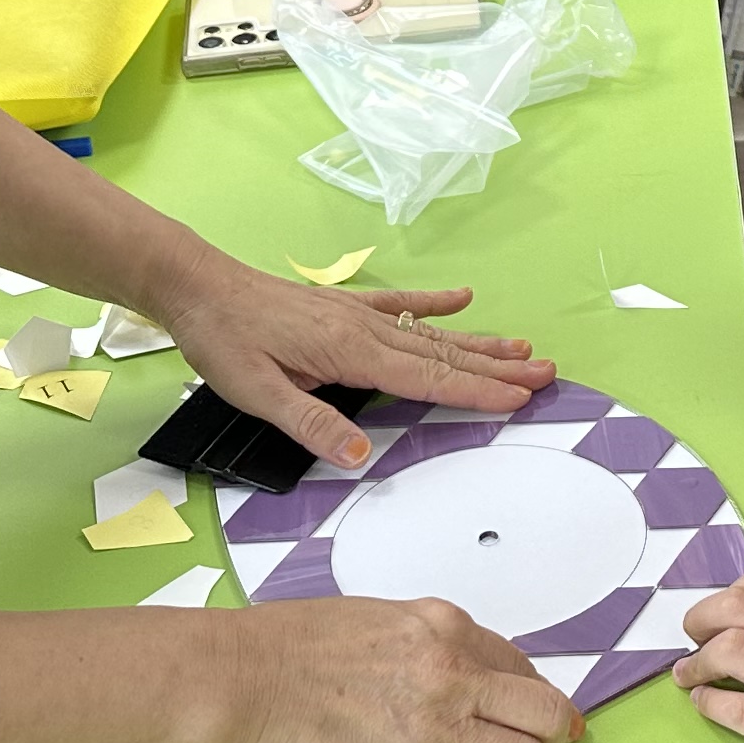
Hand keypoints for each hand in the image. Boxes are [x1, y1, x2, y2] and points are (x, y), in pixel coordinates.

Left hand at [148, 254, 552, 471]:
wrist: (197, 286)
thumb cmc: (223, 340)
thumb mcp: (257, 393)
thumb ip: (311, 424)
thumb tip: (360, 456)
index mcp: (349, 354)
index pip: (426, 379)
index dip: (476, 391)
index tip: (519, 399)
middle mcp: (363, 330)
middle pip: (444, 354)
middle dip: (497, 368)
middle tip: (546, 373)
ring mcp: (356, 315)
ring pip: (431, 333)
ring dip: (479, 343)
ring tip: (523, 348)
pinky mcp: (342, 307)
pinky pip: (400, 305)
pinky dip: (434, 304)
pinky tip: (462, 299)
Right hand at [211, 595, 583, 742]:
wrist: (247, 680)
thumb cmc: (296, 645)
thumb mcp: (384, 619)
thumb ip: (436, 643)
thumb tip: (478, 675)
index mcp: (446, 626)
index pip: (522, 666)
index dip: (531, 694)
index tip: (533, 712)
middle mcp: (454, 674)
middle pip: (545, 714)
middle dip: (549, 733)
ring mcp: (437, 730)